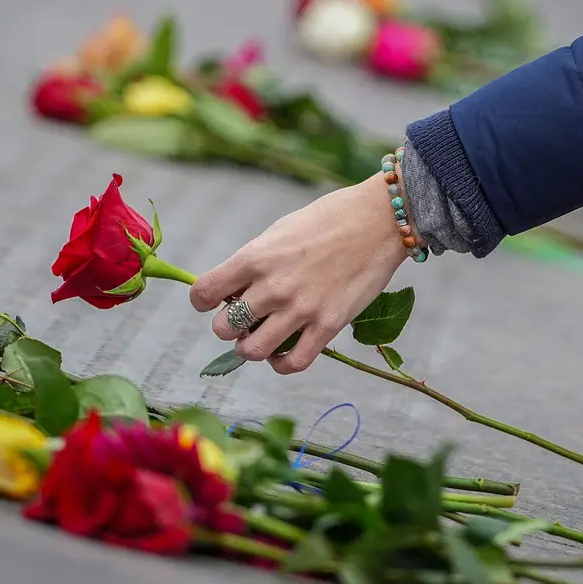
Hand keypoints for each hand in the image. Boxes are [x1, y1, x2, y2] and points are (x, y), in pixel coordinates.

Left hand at [189, 170, 410, 373]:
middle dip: (228, 327)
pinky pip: (293, 363)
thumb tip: (237, 288)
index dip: (203, 301)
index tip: (213, 301)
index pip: (204, 292)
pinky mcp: (328, 325)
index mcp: (255, 257)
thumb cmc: (330, 218)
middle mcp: (273, 286)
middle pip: (223, 328)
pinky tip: (282, 356)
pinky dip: (281, 365)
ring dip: (250, 349)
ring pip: (252, 351)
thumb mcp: (281, 231)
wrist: (380, 220)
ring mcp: (300, 309)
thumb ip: (257, 261)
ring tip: (260, 340)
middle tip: (244, 320)